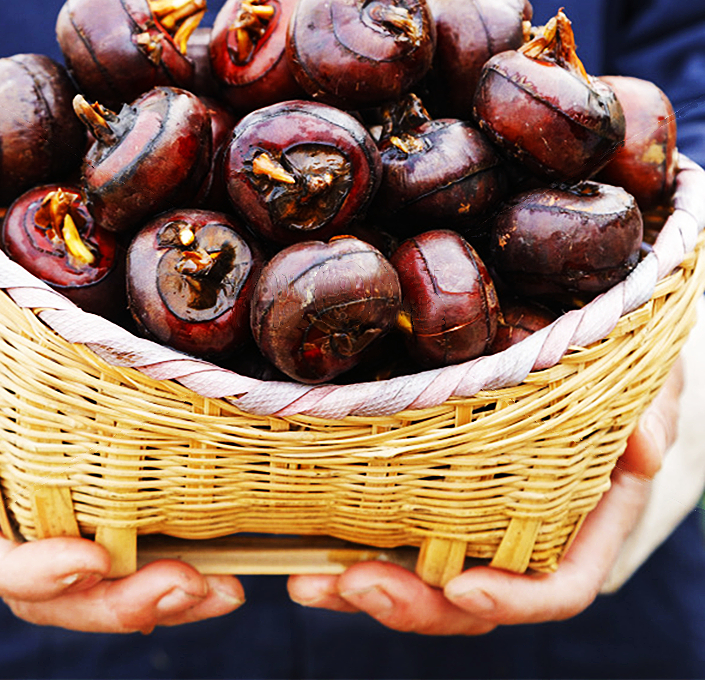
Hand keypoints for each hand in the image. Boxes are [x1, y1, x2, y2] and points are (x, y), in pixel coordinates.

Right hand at [0, 296, 244, 632]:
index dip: (26, 570)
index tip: (91, 563)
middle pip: (49, 589)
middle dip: (116, 602)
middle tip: (187, 587)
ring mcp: (49, 508)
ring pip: (97, 579)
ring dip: (161, 593)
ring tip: (222, 590)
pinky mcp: (94, 492)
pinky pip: (131, 539)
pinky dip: (175, 556)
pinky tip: (222, 569)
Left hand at [287, 360, 683, 634]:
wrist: (569, 347)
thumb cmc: (609, 370)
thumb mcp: (642, 382)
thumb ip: (648, 414)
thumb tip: (645, 450)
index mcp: (581, 521)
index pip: (558, 585)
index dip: (515, 600)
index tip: (463, 590)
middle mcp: (520, 532)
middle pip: (470, 597)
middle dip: (411, 604)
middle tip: (352, 585)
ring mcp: (468, 517)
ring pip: (420, 577)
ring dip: (362, 587)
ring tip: (308, 580)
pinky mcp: (425, 490)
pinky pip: (387, 530)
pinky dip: (346, 544)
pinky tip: (303, 548)